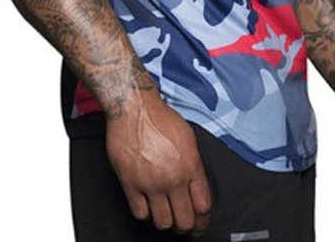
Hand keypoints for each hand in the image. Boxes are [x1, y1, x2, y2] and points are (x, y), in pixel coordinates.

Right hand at [106, 92, 212, 233]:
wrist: (135, 108)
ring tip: (165, 214)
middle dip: (186, 226)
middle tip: (183, 224)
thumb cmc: (160, 117)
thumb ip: (194, 165)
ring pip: (163, 222)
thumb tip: (196, 187)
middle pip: (185, 221)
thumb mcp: (188, 138)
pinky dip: (145, 212)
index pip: (203, 206)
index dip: (203, 219)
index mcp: (191, 165)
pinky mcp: (130, 183)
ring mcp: (151, 183)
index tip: (199, 221)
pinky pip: (140, 213)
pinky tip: (147, 204)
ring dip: (165, 221)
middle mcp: (173, 178)